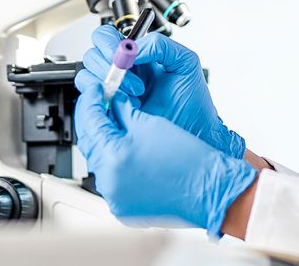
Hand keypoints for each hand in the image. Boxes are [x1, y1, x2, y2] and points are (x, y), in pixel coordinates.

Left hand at [73, 68, 255, 237]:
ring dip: (103, 142)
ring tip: (117, 128)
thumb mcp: (150, 123)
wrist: (209, 190)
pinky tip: (124, 152)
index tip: (98, 90)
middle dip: (94, 120)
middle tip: (104, 106)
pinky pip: (110, 180)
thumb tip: (109, 100)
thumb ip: (122, 110)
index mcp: (114, 155)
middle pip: (89, 141)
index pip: (90, 119)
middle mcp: (109, 180)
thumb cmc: (188, 160)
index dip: (92, 99)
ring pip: (98, 161)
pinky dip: (113, 164)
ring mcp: (114, 197)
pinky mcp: (123, 208)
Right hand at [82, 23, 245, 158]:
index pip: (106, 37)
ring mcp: (113, 93)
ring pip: (87, 77)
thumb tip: (131, 48)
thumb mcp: (184, 62)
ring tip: (134, 95)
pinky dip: (102, 100)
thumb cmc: (192, 102)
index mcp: (136, 55)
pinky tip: (124, 106)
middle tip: (130, 78)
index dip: (107, 42)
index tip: (121, 55)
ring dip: (107, 84)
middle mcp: (121, 72)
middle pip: (91, 55)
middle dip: (108, 66)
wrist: (195, 132)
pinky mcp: (109, 113)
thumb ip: (160, 45)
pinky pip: (90, 101)